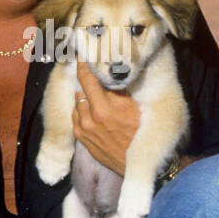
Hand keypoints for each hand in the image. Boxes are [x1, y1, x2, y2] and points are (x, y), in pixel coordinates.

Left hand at [72, 61, 139, 176]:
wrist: (136, 164)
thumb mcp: (136, 108)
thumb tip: (111, 71)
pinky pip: (76, 117)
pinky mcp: (81, 138)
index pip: (87, 78)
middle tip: (93, 74)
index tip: (81, 53)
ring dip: (85, 98)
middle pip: (80, 89)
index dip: (83, 63)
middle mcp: (91, 118)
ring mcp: (84, 129)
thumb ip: (120, 90)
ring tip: (98, 98)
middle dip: (87, 81)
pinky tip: (94, 113)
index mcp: (105, 108)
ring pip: (77, 103)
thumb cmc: (142, 133)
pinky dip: (82, 111)